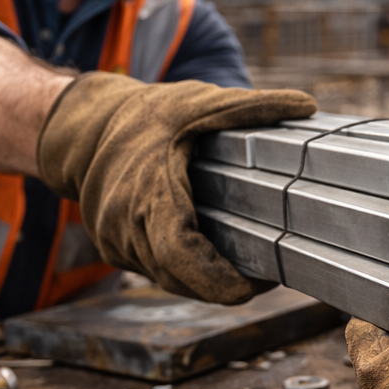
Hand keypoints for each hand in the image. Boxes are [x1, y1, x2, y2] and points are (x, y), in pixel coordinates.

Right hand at [37, 72, 315, 303]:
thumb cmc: (142, 115)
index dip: (219, 280)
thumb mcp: (198, 103)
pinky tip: (215, 254)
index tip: (257, 285)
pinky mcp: (116, 249)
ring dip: (206, 278)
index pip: (181, 257)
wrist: (82, 127)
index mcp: (147, 197)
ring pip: (170, 280)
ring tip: (250, 263)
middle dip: (225, 283)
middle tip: (270, 272)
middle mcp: (125, 229)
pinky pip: (158, 271)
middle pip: (182, 279)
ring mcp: (116, 244)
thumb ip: (252, 106)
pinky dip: (186, 268)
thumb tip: (306, 104)